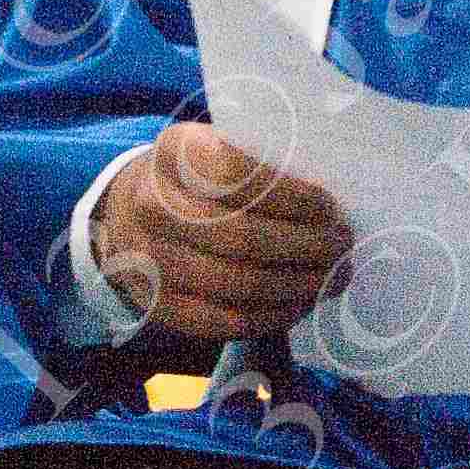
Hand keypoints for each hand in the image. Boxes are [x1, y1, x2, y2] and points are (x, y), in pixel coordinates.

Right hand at [89, 124, 352, 341]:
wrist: (128, 213)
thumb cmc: (197, 179)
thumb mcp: (217, 147)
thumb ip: (264, 163)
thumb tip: (331, 207)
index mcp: (176, 154)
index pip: (238, 174)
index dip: (292, 196)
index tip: (328, 208)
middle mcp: (153, 206)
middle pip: (243, 236)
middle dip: (307, 247)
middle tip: (341, 246)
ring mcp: (151, 261)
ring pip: (240, 284)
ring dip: (299, 285)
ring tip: (332, 277)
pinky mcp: (159, 305)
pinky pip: (226, 321)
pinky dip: (273, 316)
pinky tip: (300, 302)